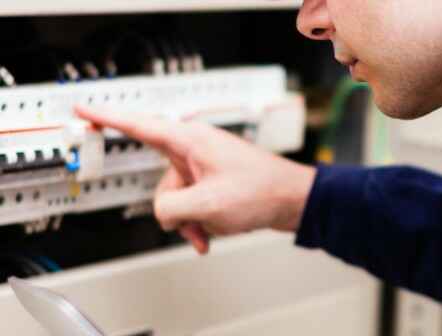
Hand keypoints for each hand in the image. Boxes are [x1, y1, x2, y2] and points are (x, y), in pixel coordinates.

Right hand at [75, 106, 316, 253]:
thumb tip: (163, 211)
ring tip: (210, 230)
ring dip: (189, 220)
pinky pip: (192, 203)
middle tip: (193, 220)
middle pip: (161, 182)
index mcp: (190, 141)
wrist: (292, 200)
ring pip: (176, 199)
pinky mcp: (212, 181)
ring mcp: (204, 166)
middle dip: (173, 209)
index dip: (107, 117)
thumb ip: (171, 207)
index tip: (84, 109)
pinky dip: (198, 221)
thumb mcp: (208, 205)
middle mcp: (195, 149)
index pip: (139, 125)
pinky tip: (211, 233)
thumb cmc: (261, 191)